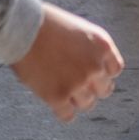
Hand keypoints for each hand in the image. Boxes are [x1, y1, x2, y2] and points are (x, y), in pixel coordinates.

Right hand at [10, 5, 122, 121]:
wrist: (24, 27)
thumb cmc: (47, 24)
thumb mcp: (81, 30)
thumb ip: (91, 50)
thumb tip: (92, 66)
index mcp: (103, 47)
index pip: (114, 70)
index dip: (103, 74)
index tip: (94, 75)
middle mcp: (95, 67)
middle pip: (104, 89)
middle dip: (93, 88)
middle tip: (80, 87)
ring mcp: (77, 83)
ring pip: (88, 104)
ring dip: (78, 100)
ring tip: (67, 95)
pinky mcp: (58, 96)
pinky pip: (68, 115)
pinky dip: (65, 113)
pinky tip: (59, 106)